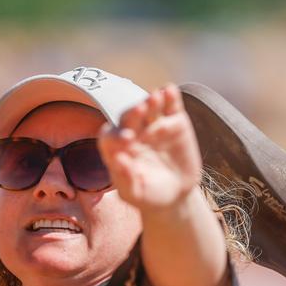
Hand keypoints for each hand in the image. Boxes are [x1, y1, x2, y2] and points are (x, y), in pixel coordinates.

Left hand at [98, 84, 201, 210]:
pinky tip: (170, 90)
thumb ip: (125, 178)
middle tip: (139, 110)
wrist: (176, 194)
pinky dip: (171, 97)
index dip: (116, 135)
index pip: (110, 137)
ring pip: (149, 108)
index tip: (127, 139)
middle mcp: (133, 131)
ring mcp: (154, 124)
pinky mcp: (174, 121)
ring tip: (155, 97)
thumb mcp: (135, 193)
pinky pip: (171, 106)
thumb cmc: (148, 195)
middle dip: (133, 113)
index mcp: (116, 148)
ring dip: (151, 101)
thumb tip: (118, 159)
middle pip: (129, 117)